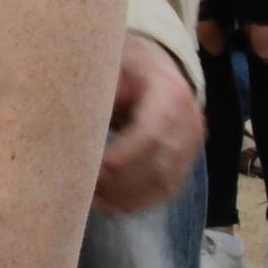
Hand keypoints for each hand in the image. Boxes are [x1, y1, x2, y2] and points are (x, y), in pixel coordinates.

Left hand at [94, 33, 202, 214]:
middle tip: (85, 188)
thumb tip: (75, 119)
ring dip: (128, 198)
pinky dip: (140, 201)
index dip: (126, 155)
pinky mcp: (186, 160)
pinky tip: (111, 205)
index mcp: (170, 93)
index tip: (97, 168)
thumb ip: (99, 89)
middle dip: (121, 183)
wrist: (157, 63)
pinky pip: (167, 189)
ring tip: (92, 200)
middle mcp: (189, 122)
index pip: (152, 133)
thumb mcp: (110, 63)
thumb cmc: (126, 62)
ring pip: (165, 183)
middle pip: (159, 164)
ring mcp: (192, 145)